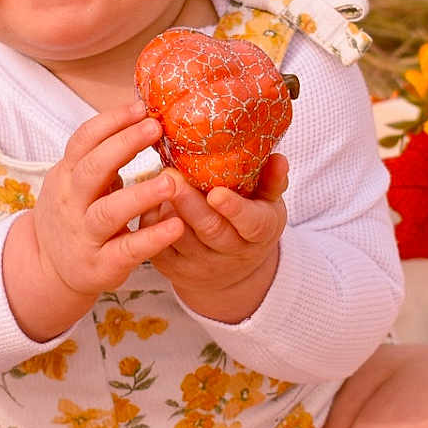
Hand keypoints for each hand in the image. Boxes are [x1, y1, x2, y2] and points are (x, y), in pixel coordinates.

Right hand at [3, 101, 184, 340]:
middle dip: (122, 145)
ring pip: (107, 212)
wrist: (46, 269)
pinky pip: (127, 250)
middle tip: (155, 128)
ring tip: (170, 183)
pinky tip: (176, 225)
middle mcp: (70, 203)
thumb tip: (142, 117)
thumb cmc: (74, 215)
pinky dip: (152, 238)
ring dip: (139, 195)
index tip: (140, 106)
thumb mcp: (75, 182)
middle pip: (91, 168)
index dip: (110, 122)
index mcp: (66, 176)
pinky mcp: (101, 265)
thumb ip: (101, 157)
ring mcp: (84, 235)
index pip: (82, 141)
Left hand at [144, 153, 287, 323]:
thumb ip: (272, 181)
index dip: (233, 209)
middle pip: (210, 230)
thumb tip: (279, 158)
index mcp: (259, 233)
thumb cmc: (250, 221)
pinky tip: (148, 201)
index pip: (250, 223)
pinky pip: (158, 247)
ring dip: (166, 209)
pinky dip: (150, 223)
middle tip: (172, 175)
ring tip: (156, 182)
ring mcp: (201, 264)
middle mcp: (231, 253)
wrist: (231, 269)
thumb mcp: (268, 203)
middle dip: (189, 203)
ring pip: (179, 238)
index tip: (217, 192)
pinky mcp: (174, 269)